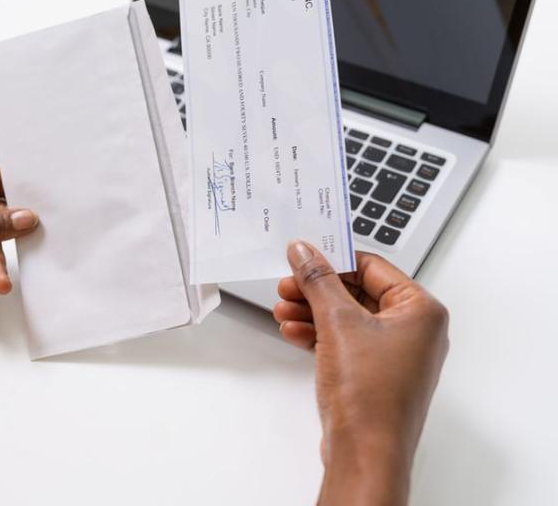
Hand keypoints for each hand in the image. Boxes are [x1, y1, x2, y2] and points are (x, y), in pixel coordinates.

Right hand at [274, 242, 448, 505]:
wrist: (365, 453)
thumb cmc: (371, 396)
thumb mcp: (338, 322)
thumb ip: (318, 280)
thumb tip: (305, 251)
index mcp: (421, 310)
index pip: (372, 266)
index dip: (333, 259)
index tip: (302, 256)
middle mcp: (414, 330)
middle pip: (357, 291)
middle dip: (316, 289)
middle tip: (287, 285)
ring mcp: (395, 354)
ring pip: (347, 317)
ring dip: (312, 311)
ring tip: (283, 311)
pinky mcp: (375, 373)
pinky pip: (345, 341)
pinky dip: (319, 334)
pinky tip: (294, 332)